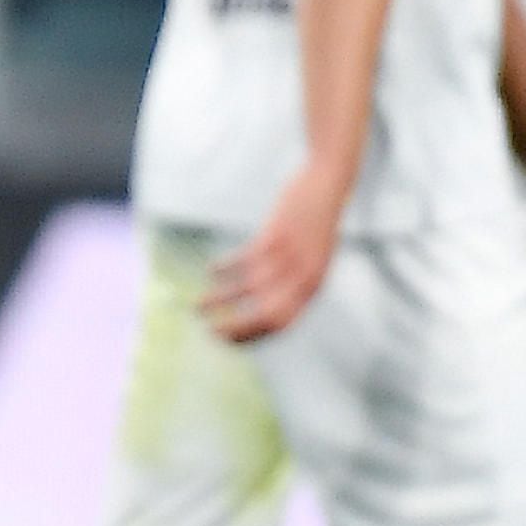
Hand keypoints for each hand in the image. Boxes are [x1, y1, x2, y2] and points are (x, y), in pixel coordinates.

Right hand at [204, 169, 345, 342]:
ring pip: (248, 290)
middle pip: (266, 317)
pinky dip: (224, 269)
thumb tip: (269, 298)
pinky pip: (244, 261)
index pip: (281, 326)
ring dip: (219, 302)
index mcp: (312, 287)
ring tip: (197, 308)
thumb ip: (296, 279)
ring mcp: (289, 258)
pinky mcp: (275, 237)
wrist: (328, 185)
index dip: (253, 336)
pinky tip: (210, 272)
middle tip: (211, 334)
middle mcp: (303, 278)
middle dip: (235, 329)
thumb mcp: (313, 256)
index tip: (230, 340)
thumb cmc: (317, 223)